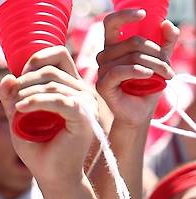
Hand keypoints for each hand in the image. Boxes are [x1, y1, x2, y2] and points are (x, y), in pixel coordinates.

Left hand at [0, 46, 95, 187]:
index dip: (36, 60)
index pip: (59, 56)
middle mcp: (81, 92)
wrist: (51, 176)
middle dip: (25, 81)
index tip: (18, 80)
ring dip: (27, 93)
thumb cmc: (37, 150)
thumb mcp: (19, 119)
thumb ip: (12, 99)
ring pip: (53, 84)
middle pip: (51, 69)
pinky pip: (60, 100)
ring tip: (15, 108)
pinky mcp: (83, 117)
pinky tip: (21, 109)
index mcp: (70, 88)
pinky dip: (36, 102)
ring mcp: (85, 104)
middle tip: (12, 100)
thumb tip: (5, 77)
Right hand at [96, 9, 178, 127]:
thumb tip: (166, 23)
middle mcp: (105, 57)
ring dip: (155, 64)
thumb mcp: (160, 61)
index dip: (124, 15)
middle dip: (156, 52)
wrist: (140, 112)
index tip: (143, 14)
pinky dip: (138, 71)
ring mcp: (101, 71)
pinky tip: (148, 76)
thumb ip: (166, 42)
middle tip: (169, 67)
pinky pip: (120, 71)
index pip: (111, 24)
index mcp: (115, 47)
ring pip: (131, 56)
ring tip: (165, 75)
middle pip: (132, 41)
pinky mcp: (102, 85)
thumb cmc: (147, 87)